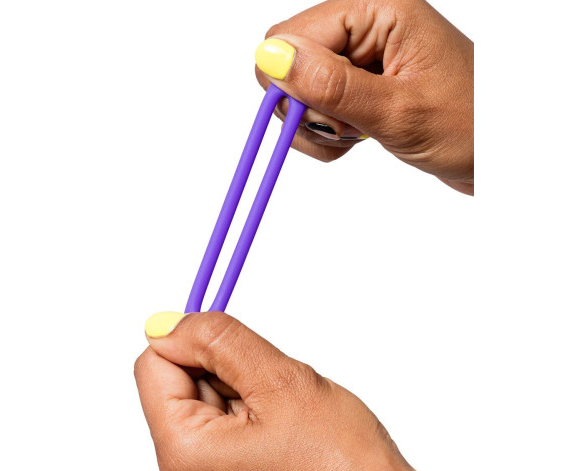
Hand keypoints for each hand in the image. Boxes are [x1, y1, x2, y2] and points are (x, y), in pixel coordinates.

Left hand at [135, 312, 441, 470]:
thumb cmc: (343, 466)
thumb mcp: (280, 380)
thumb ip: (219, 341)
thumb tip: (168, 323)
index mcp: (184, 453)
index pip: (153, 365)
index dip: (193, 342)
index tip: (232, 344)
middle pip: (178, 385)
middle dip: (224, 373)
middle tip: (270, 391)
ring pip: (204, 405)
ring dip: (240, 395)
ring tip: (282, 417)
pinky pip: (218, 431)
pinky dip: (247, 418)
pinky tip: (280, 435)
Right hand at [254, 0, 473, 194]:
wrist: (502, 155)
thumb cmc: (472, 126)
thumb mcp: (398, 110)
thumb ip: (331, 85)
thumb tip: (270, 58)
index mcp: (379, 10)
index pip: (292, 34)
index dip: (294, 81)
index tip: (324, 118)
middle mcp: (367, 25)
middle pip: (290, 61)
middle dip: (306, 105)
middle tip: (344, 129)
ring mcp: (362, 57)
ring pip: (298, 88)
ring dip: (316, 125)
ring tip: (356, 137)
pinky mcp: (361, 84)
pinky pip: (316, 106)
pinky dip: (326, 133)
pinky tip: (356, 140)